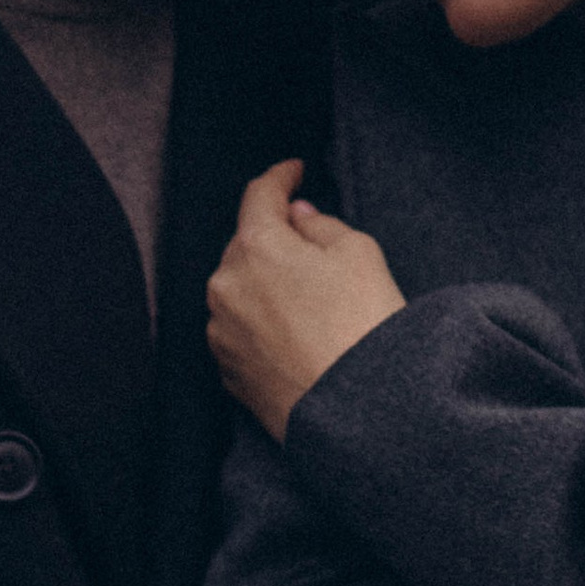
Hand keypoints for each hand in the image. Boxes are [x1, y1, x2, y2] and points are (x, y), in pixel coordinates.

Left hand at [207, 160, 406, 440]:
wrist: (355, 414)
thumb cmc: (363, 326)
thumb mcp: (359, 253)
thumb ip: (322, 226)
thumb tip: (298, 218)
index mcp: (255, 247)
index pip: (258, 195)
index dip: (279, 177)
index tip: (294, 171)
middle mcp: (225, 286)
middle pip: (246, 245)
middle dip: (275, 240)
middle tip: (313, 246)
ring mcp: (221, 333)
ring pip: (241, 291)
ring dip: (267, 286)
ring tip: (312, 303)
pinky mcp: (228, 373)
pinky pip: (242, 332)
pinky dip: (263, 325)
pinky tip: (298, 336)